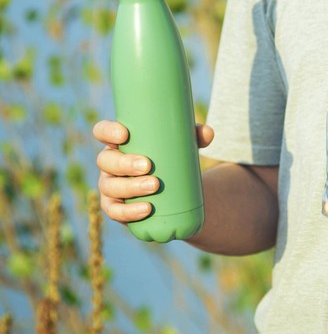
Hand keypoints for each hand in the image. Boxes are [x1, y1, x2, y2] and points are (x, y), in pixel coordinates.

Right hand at [93, 120, 213, 223]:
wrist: (172, 191)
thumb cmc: (171, 159)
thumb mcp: (183, 145)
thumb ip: (195, 136)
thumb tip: (210, 133)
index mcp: (119, 142)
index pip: (102, 132)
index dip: (107, 131)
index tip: (125, 134)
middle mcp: (109, 163)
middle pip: (106, 161)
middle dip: (124, 164)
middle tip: (148, 166)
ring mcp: (110, 186)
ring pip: (110, 186)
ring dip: (130, 187)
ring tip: (154, 186)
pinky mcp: (116, 207)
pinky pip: (116, 211)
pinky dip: (129, 211)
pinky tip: (146, 209)